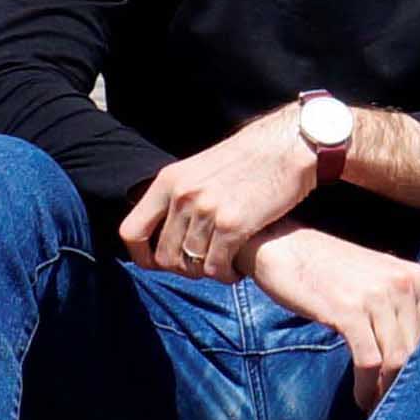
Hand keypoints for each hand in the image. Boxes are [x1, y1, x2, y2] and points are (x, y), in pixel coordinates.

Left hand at [116, 108, 318, 281]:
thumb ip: (179, 194)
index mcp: (169, 181)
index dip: (141, 256)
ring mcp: (206, 211)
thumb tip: (163, 224)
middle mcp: (182, 196)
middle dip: (182, 270)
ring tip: (223, 266)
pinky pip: (216, 267)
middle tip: (202, 267)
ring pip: (191, 265)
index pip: (131, 231)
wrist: (287, 145)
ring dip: (207, 272)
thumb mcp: (200, 167)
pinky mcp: (233, 225)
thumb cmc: (249, 158)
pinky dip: (225, 275)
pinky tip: (236, 269)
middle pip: (163, 256)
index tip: (156, 264)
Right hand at [249, 225, 419, 410]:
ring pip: (397, 360)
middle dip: (404, 384)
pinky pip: (369, 361)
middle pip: (417, 351)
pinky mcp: (350, 311)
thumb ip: (401, 310)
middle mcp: (405, 283)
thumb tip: (413, 360)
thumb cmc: (328, 269)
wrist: (282, 245)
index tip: (408, 390)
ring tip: (374, 406)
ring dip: (385, 391)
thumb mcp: (376, 280)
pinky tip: (360, 398)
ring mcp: (378, 296)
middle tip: (391, 407)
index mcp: (419, 277)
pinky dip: (367, 387)